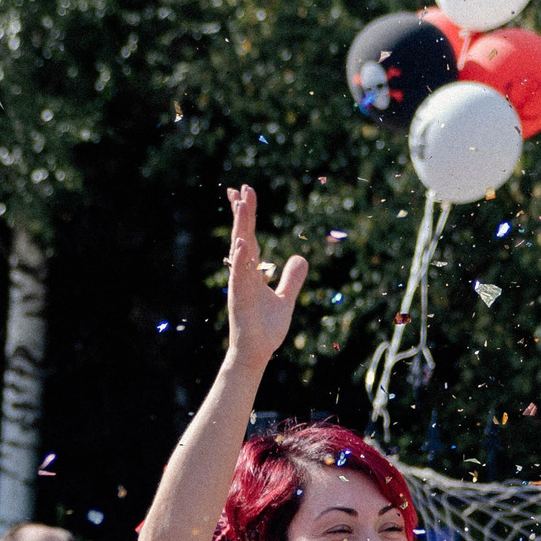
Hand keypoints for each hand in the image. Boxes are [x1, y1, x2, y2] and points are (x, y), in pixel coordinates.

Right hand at [223, 185, 307, 369]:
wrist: (257, 353)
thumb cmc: (266, 328)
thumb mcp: (285, 299)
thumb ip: (291, 278)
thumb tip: (300, 257)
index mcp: (251, 271)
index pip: (249, 236)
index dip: (247, 215)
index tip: (244, 192)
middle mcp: (242, 273)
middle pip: (242, 235)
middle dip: (242, 212)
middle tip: (241, 188)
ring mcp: (239, 284)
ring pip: (240, 250)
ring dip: (241, 226)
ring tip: (241, 203)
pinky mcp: (240, 298)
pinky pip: (240, 275)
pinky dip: (241, 259)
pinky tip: (242, 243)